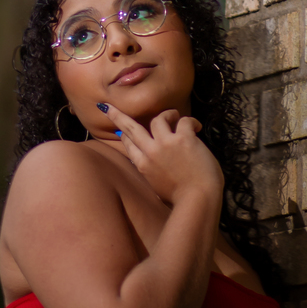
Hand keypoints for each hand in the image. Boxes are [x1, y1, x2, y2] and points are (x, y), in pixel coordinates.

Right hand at [99, 102, 223, 206]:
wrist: (197, 200)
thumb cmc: (180, 198)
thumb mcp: (157, 187)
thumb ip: (152, 172)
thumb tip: (153, 165)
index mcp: (143, 165)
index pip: (129, 144)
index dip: (124, 135)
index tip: (121, 130)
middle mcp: (151, 152)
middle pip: (131, 128)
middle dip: (118, 116)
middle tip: (109, 107)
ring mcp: (166, 143)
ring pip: (158, 119)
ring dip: (167, 115)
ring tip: (174, 116)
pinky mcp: (183, 138)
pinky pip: (184, 120)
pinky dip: (191, 122)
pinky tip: (196, 127)